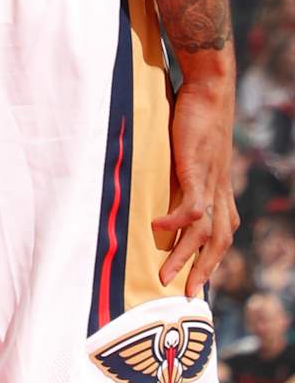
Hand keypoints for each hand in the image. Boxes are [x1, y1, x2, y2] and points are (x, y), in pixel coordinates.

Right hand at [155, 68, 238, 300]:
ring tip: (165, 274)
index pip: (224, 233)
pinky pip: (191, 205)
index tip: (200, 280)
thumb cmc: (198, 115)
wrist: (210, 89)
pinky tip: (157, 227)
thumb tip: (166, 183)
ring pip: (204, 232)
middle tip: (189, 294)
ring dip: (185, 256)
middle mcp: (221, 191)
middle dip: (204, 270)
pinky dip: (176, 220)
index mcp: (221, 189)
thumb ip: (184, 171)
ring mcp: (211, 182)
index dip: (214, 259)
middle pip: (219, 242)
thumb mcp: (194, 151)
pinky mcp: (197, 170)